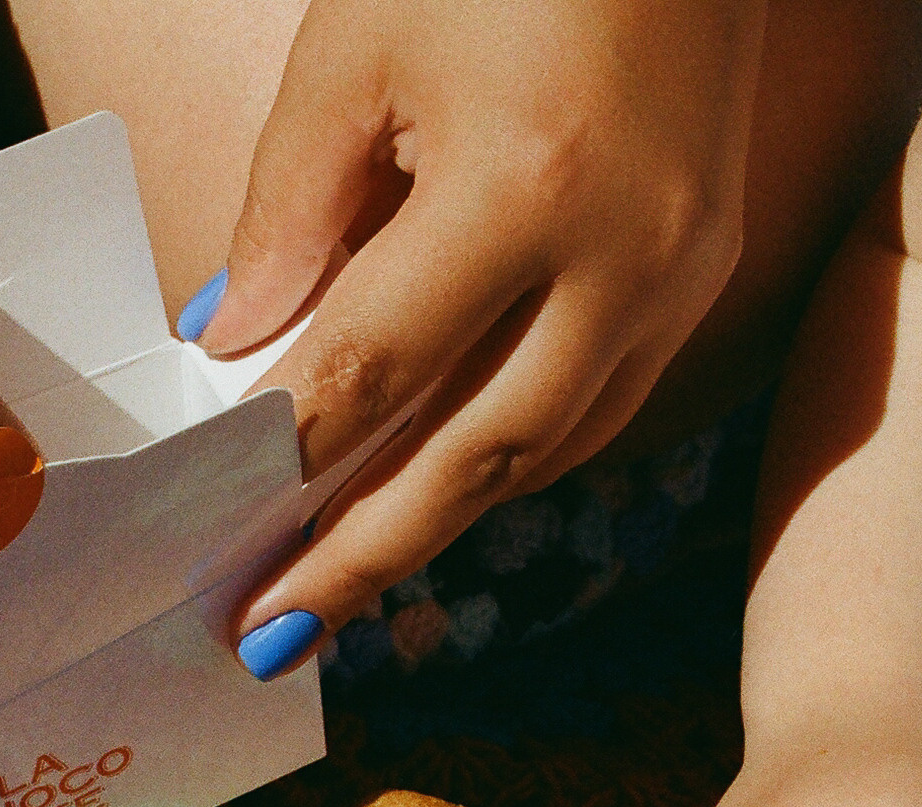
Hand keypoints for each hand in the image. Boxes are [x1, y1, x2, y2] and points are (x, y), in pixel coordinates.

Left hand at [195, 0, 767, 675]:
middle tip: (268, 634)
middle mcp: (622, 256)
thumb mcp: (355, 48)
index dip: (284, 466)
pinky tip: (431, 488)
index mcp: (523, 186)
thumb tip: (237, 353)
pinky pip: (597, 406)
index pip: (374, 375)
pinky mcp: (707, 272)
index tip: (213, 538)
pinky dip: (505, 458)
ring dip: (435, 523)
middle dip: (359, 558)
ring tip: (335, 581)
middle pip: (472, 460)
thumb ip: (289, 212)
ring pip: (543, 451)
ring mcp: (682, 274)